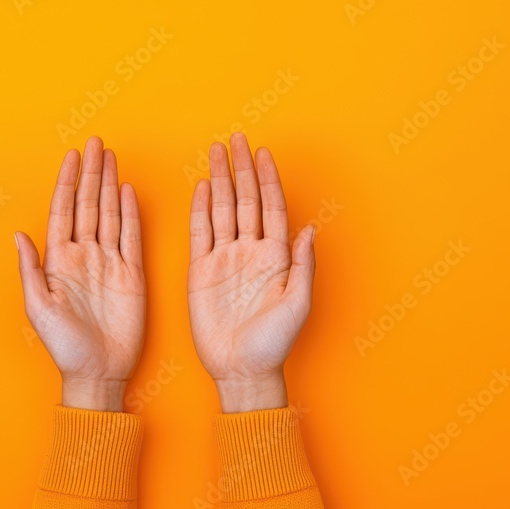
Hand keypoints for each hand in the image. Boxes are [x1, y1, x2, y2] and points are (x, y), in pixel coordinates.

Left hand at [16, 137, 145, 411]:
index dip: (68, 182)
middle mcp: (84, 256)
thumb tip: (19, 235)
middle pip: (88, 205)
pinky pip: (132, 237)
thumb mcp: (38, 308)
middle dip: (92, 173)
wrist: (97, 371)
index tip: (73, 156)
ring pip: (109, 214)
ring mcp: (109, 263)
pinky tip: (127, 192)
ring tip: (112, 158)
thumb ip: (30, 270)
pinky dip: (130, 214)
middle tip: (96, 143)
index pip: (63, 211)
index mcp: (59, 261)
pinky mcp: (132, 274)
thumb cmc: (63, 346)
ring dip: (109, 185)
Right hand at [187, 133, 315, 412]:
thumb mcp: (297, 304)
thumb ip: (302, 265)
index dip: (267, 180)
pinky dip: (200, 208)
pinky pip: (200, 233)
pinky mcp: (201, 271)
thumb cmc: (274, 343)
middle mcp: (250, 251)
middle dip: (241, 168)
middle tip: (236, 139)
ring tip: (217, 152)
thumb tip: (309, 228)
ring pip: (222, 210)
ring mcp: (225, 259)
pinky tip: (202, 186)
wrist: (241, 369)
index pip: (271, 208)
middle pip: (245, 200)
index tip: (262, 153)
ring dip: (220, 180)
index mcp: (275, 257)